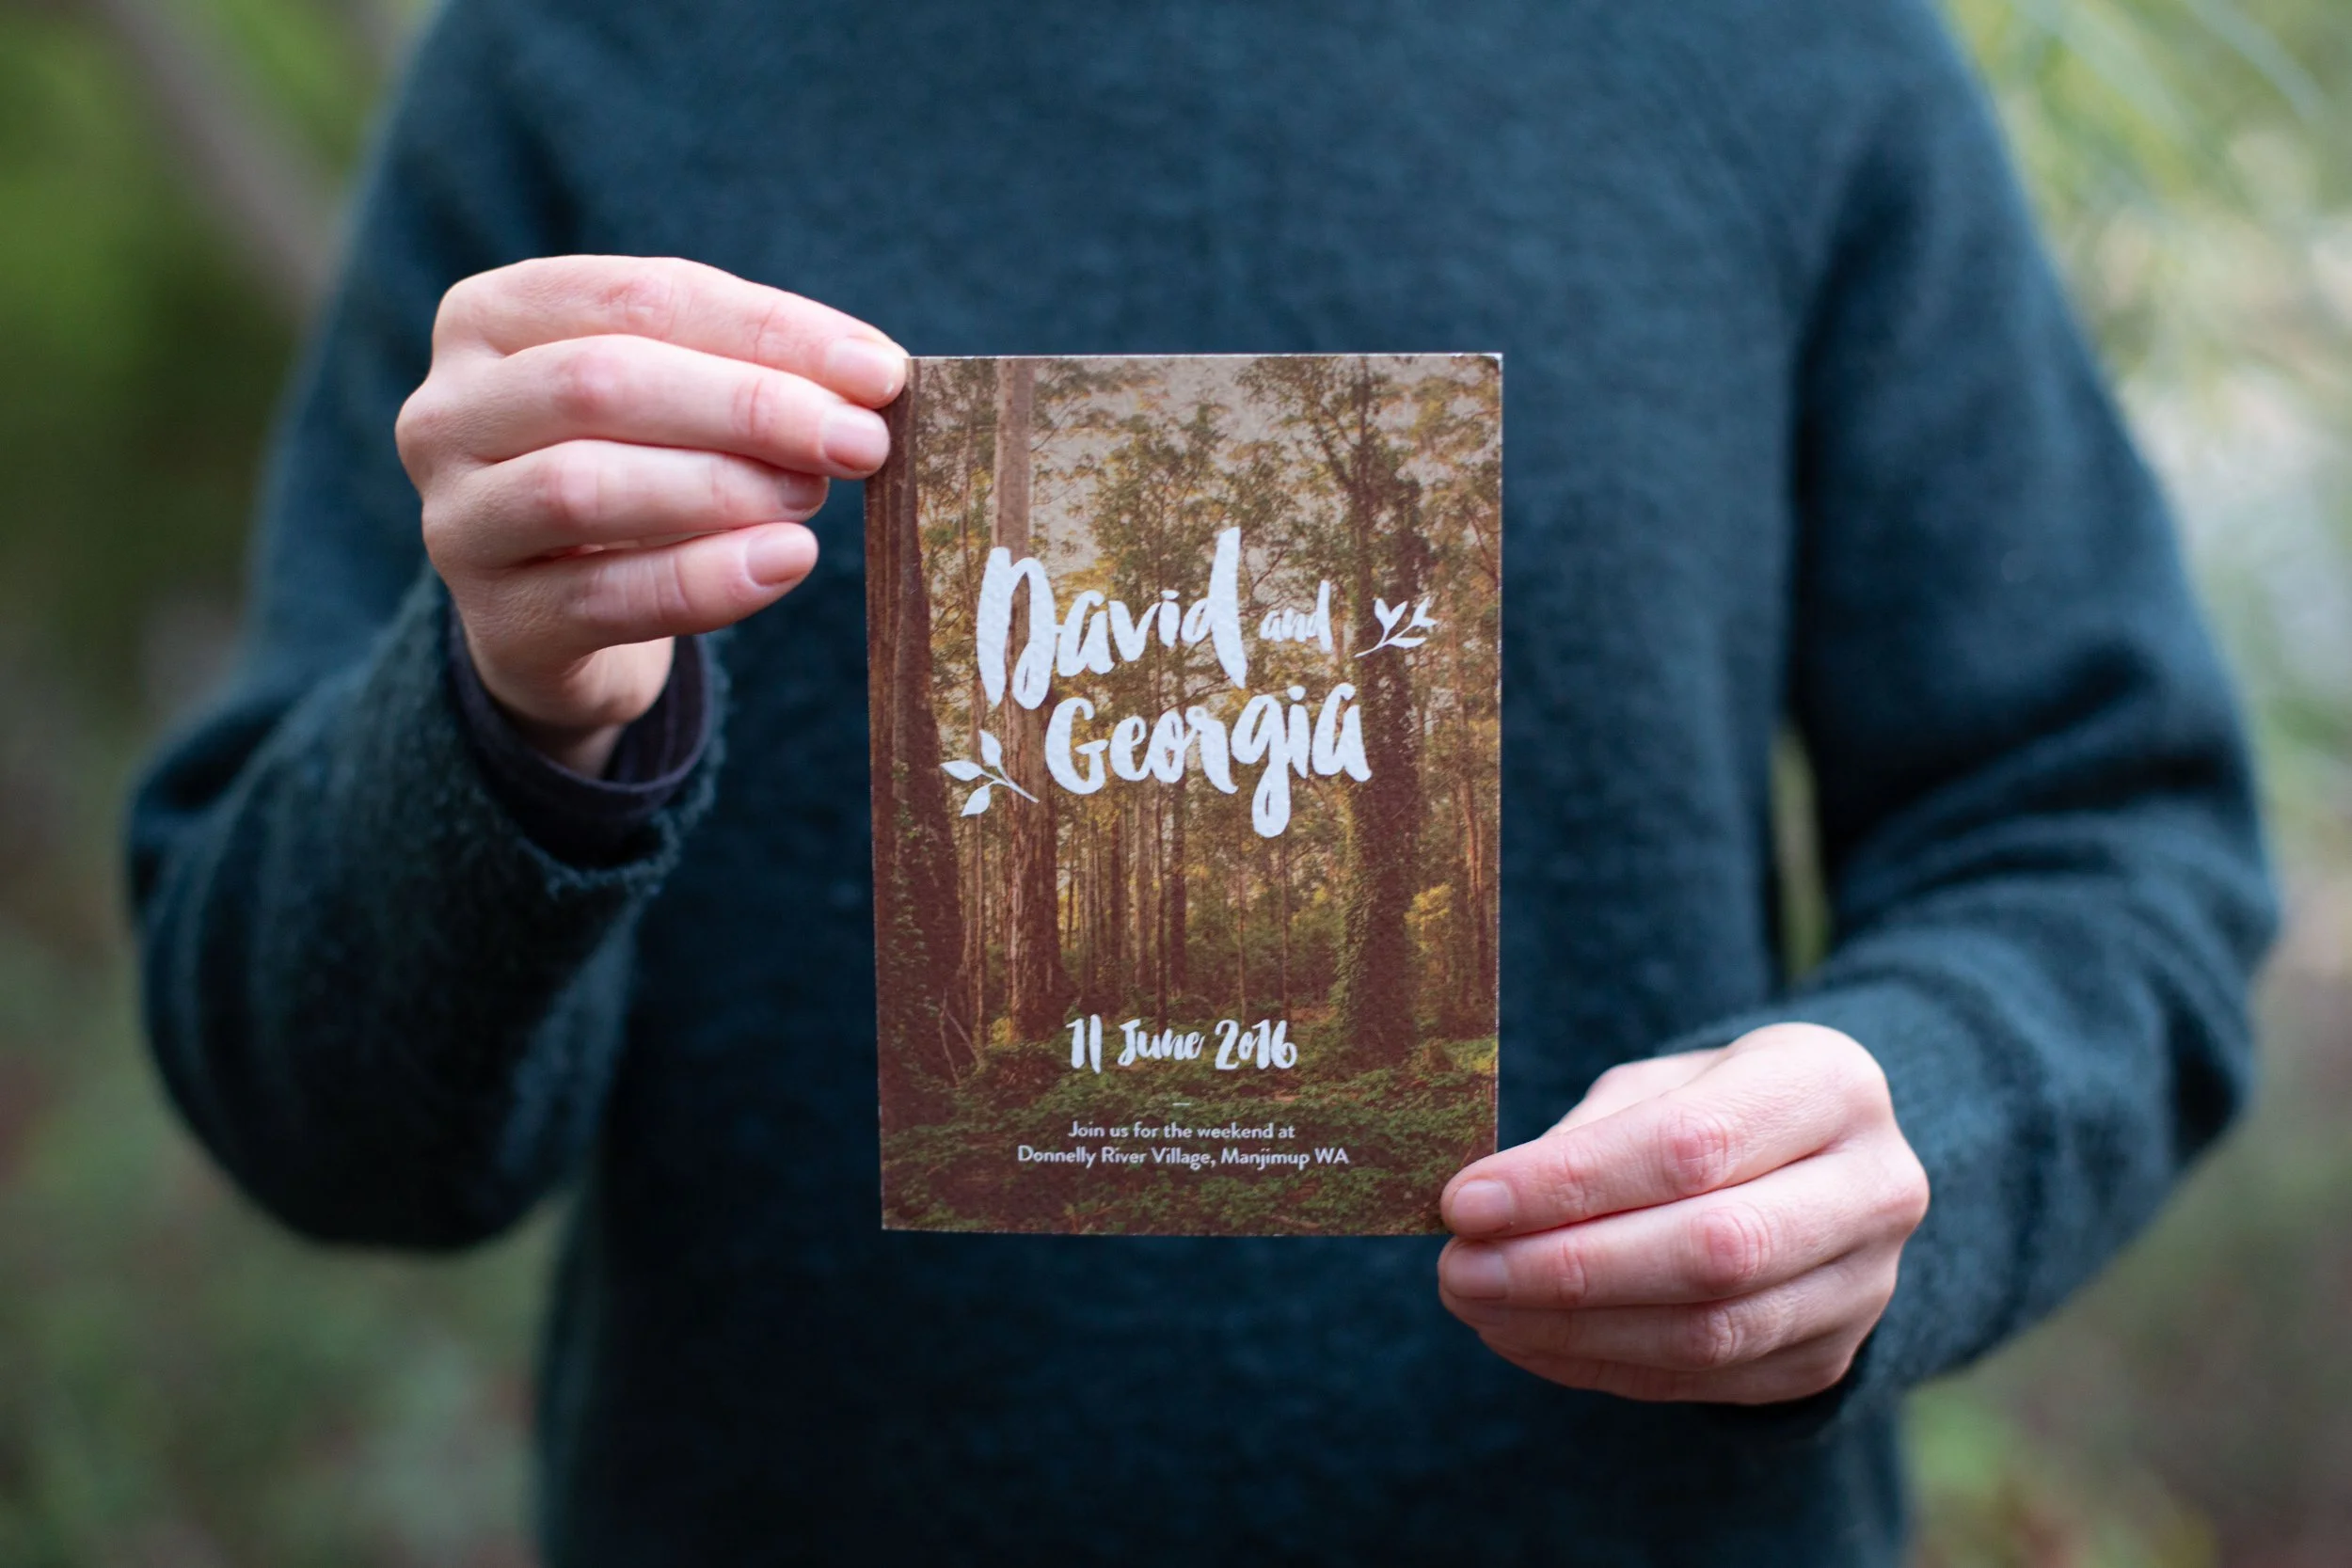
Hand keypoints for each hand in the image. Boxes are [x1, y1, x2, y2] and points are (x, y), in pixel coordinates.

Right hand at [396, 255, 906, 773]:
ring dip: (723, 488)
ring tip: (814, 497)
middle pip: (604, 382)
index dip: (769, 329)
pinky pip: (604, 597)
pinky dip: (705, 580)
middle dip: (751, 407)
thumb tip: (873, 374)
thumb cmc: (637, 475)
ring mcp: (458, 520)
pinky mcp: (496, 622)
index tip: (878, 370)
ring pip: (585, 487)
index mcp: (492, 316)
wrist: (565, 619)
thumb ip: (752, 372)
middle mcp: (448, 409)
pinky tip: (785, 561)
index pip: (641, 296)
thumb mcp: (679, 402)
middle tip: (859, 441)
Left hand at [1437, 1023, 1929, 1404]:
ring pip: (1709, 1333)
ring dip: (1571, 1330)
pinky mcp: (1828, 1358)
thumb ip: (1585, 1140)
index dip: (1569, 1183)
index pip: (1690, 1146)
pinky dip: (1600, 1364)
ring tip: (1477, 1306)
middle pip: (1713, 1250)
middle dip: (1565, 1268)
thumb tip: (1482, 1207)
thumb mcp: (1661, 1085)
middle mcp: (1874, 1188)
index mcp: (1830, 1085)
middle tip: (1459, 1269)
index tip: (1467, 1201)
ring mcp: (1865, 1286)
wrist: (1824, 1167)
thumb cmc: (1716, 1107)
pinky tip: (1525, 1339)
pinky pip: (1703, 1380)